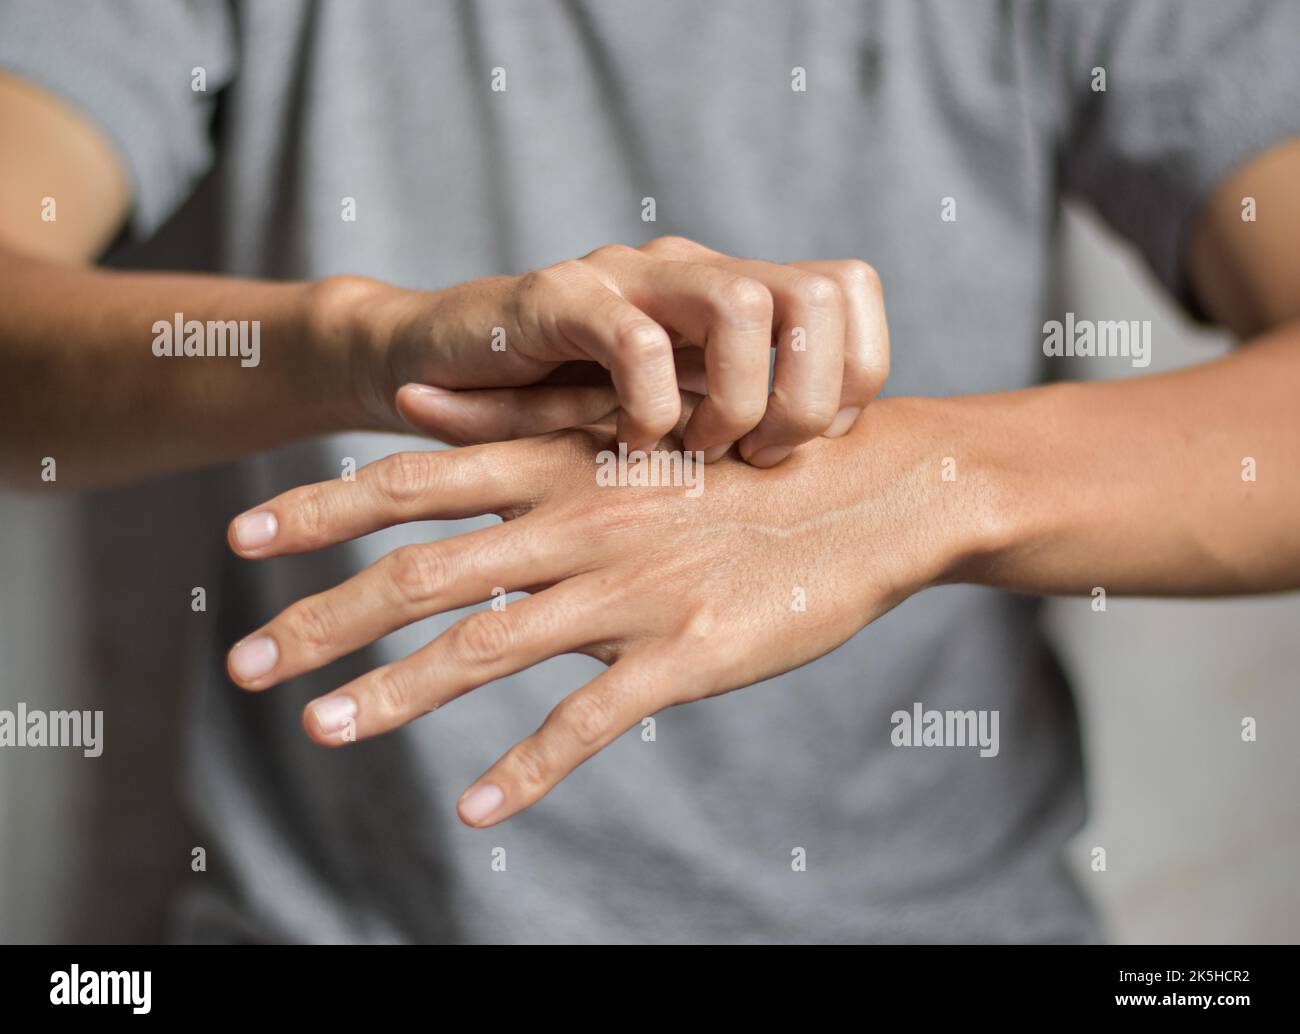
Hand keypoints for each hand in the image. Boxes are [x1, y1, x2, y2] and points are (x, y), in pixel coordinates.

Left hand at [226, 397, 981, 826]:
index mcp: (562, 464)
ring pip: (486, 650)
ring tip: (320, 729)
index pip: (414, 484)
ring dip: (394, 695)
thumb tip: (408, 399)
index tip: (241, 533)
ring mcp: (630, 593)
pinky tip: (476, 808)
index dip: (321, 508)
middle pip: (422, 574)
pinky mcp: (685, 656)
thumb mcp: (631, 420)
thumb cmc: (743, 453)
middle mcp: (579, 523)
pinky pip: (589, 721)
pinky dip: (528, 768)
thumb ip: (516, 414)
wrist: (869, 488)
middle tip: (243, 665)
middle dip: (322, 619)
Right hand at [331, 236, 888, 466]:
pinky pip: (636, 341)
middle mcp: (692, 270)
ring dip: (736, 399)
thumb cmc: (561, 406)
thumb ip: (738, 422)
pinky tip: (629, 445)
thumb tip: (832, 468)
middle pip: (818, 291)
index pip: (850, 291)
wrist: (437, 363)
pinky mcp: (559, 299)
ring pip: (741, 304)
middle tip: (759, 456)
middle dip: (808, 395)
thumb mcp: (669, 418)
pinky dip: (649, 407)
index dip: (855, 374)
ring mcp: (628, 277)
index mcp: (731, 293)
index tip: (810, 445)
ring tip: (697, 451)